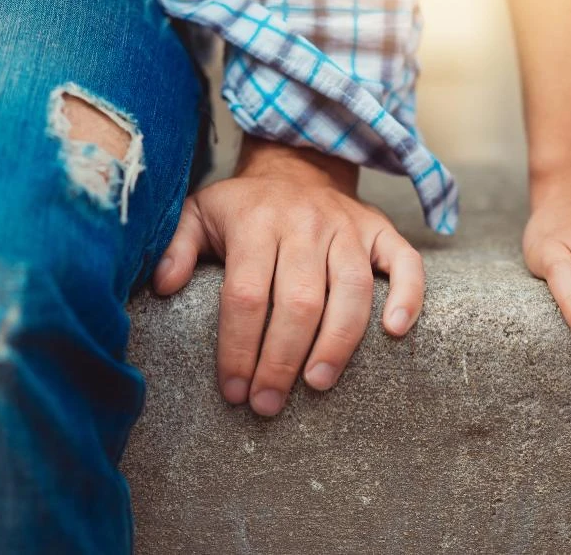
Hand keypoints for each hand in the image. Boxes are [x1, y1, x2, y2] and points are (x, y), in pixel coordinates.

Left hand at [152, 137, 423, 416]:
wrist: (299, 165)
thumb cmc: (246, 206)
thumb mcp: (199, 213)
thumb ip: (176, 246)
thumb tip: (163, 286)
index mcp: (257, 221)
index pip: (246, 295)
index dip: (238, 348)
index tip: (234, 391)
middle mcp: (306, 222)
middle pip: (298, 300)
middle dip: (281, 360)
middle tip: (269, 404)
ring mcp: (349, 226)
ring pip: (351, 289)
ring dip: (336, 343)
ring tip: (317, 384)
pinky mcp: (382, 231)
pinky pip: (405, 263)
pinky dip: (407, 296)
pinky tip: (394, 332)